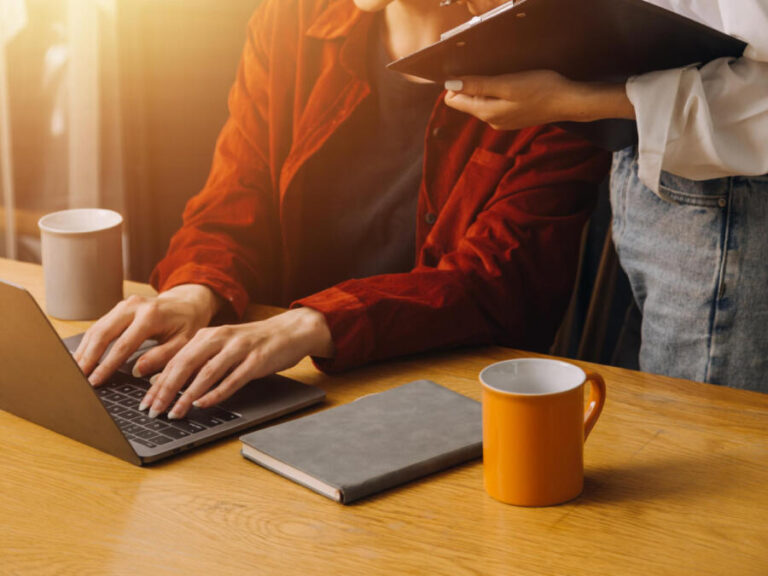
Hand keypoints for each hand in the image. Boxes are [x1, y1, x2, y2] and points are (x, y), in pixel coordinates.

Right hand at [74, 284, 222, 386]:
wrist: (188, 302)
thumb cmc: (187, 324)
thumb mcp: (184, 342)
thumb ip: (163, 356)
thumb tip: (138, 371)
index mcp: (151, 316)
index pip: (123, 345)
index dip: (106, 365)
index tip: (95, 381)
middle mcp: (134, 306)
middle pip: (103, 333)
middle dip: (88, 357)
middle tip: (77, 378)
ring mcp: (124, 305)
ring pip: (97, 328)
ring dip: (84, 350)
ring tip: (75, 371)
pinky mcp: (119, 308)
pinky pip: (100, 325)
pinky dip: (89, 342)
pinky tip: (82, 357)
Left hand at [140, 307, 333, 418]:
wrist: (288, 332)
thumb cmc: (251, 343)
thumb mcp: (220, 347)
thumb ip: (195, 360)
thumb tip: (162, 381)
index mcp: (207, 335)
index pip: (175, 360)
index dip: (158, 383)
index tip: (145, 403)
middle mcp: (220, 338)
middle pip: (186, 365)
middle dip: (167, 390)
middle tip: (153, 411)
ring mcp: (239, 348)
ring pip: (207, 372)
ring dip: (188, 395)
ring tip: (175, 413)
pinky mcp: (256, 360)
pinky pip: (233, 379)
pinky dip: (217, 392)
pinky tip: (204, 404)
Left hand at [444, 71, 634, 130]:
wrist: (568, 102)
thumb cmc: (541, 90)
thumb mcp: (506, 84)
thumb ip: (477, 86)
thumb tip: (450, 86)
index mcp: (485, 113)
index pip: (454, 101)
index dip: (458, 84)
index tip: (474, 72)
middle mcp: (490, 121)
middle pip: (468, 101)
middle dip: (475, 85)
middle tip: (497, 74)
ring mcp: (502, 121)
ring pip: (483, 101)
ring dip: (490, 88)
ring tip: (508, 80)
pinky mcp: (512, 118)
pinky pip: (496, 104)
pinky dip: (501, 93)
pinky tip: (516, 87)